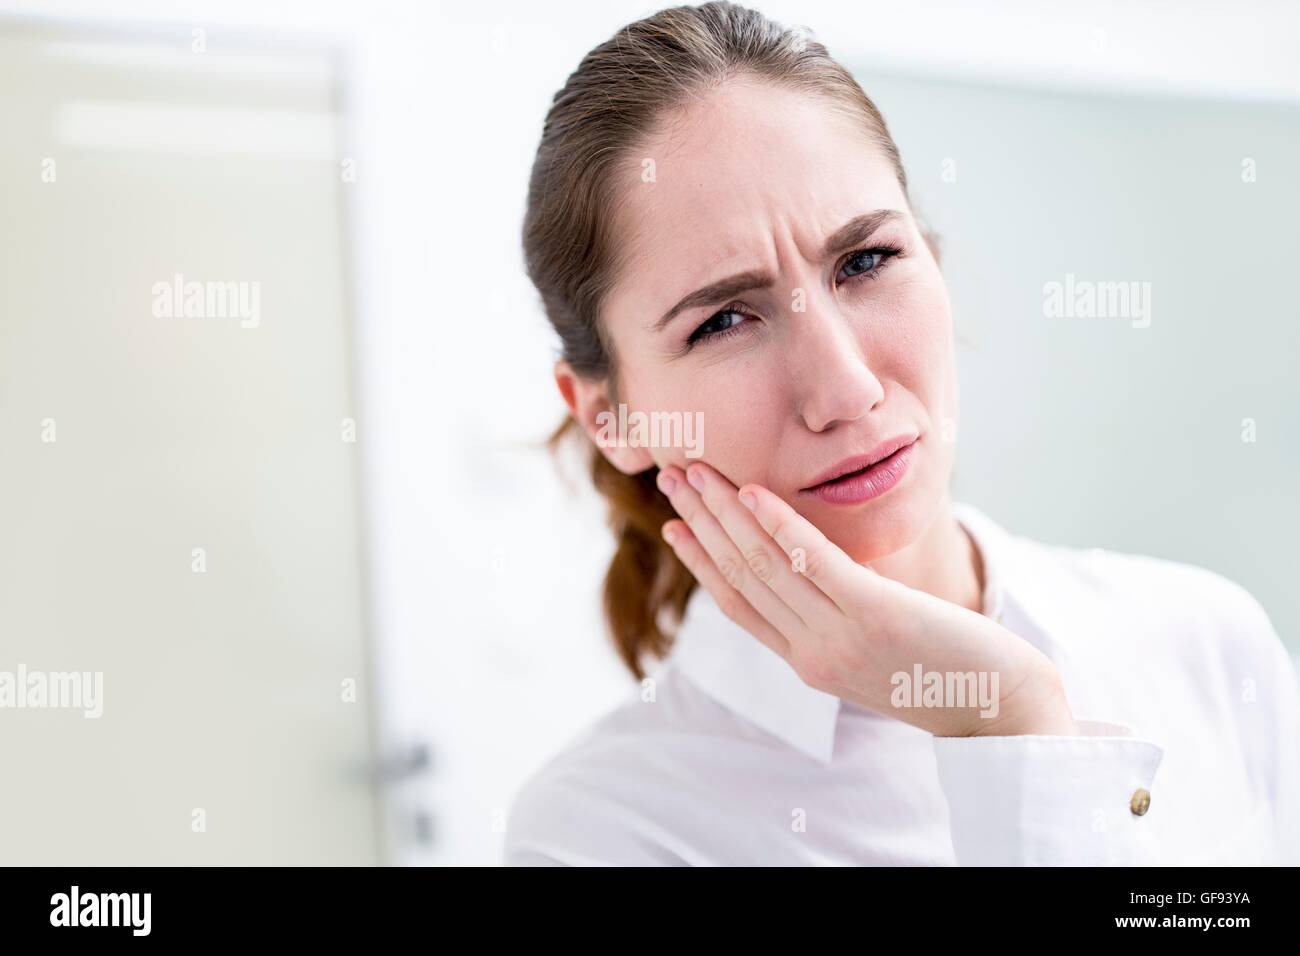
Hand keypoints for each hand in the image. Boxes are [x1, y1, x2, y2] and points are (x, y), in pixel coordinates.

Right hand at [656, 460, 1077, 737]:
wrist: (1002, 708)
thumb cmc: (946, 671)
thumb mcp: (876, 647)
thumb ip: (838, 616)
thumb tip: (818, 569)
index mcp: (808, 660)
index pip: (738, 604)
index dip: (700, 562)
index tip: (673, 525)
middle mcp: (812, 652)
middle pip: (740, 576)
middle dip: (701, 522)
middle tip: (669, 477)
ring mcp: (839, 637)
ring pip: (765, 565)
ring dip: (724, 513)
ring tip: (696, 472)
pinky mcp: (875, 616)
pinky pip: (815, 563)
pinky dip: (779, 525)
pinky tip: (754, 493)